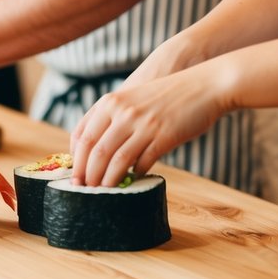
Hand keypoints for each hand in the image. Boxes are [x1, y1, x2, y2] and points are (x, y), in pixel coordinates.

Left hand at [70, 61, 227, 187]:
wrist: (203, 84)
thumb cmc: (165, 95)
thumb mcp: (132, 98)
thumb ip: (113, 117)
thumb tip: (95, 151)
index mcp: (111, 101)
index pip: (81, 135)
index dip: (75, 160)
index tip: (74, 175)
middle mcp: (123, 112)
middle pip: (94, 151)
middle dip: (87, 176)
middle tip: (84, 192)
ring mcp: (143, 124)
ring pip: (115, 161)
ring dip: (107, 181)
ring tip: (104, 193)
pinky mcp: (163, 136)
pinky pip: (142, 162)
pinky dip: (135, 175)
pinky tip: (135, 179)